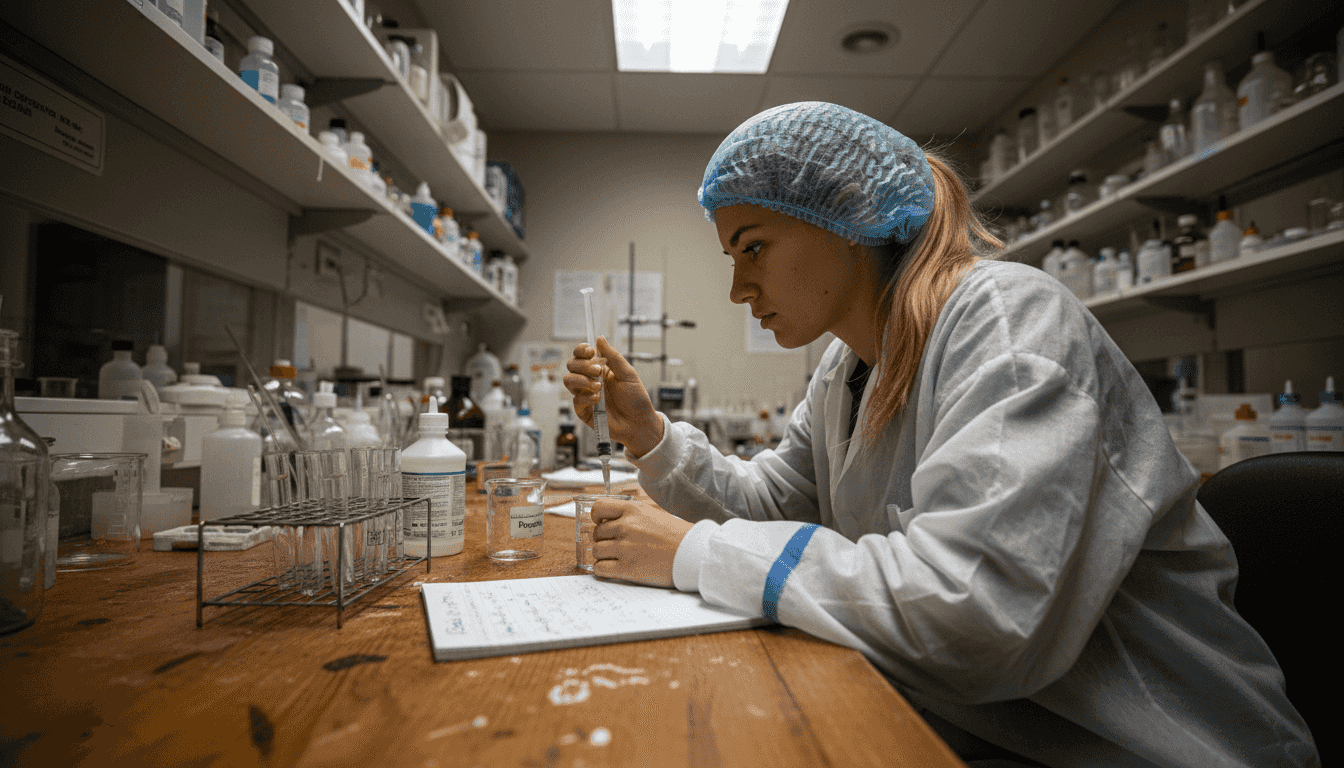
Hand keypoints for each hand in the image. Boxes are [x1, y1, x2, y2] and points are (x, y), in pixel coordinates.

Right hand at [563, 336, 663, 457]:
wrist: (639, 423)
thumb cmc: (636, 399)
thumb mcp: (628, 374)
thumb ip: (613, 356)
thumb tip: (600, 339)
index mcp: (600, 369)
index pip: (582, 355)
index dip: (581, 350)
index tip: (590, 351)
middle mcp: (590, 380)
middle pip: (572, 365)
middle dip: (583, 366)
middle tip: (598, 371)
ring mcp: (585, 395)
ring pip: (568, 381)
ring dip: (582, 381)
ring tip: (598, 387)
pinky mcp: (584, 411)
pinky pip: (575, 400)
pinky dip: (586, 398)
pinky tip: (598, 400)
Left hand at [591, 499, 692, 587]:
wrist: (692, 554)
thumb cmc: (677, 535)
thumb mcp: (653, 514)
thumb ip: (631, 516)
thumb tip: (610, 522)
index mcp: (633, 510)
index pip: (598, 508)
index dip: (596, 517)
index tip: (601, 523)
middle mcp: (625, 527)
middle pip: (596, 533)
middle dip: (604, 539)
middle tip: (617, 545)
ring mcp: (624, 548)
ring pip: (596, 551)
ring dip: (603, 555)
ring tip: (617, 558)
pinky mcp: (626, 568)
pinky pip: (600, 568)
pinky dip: (603, 569)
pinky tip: (614, 568)